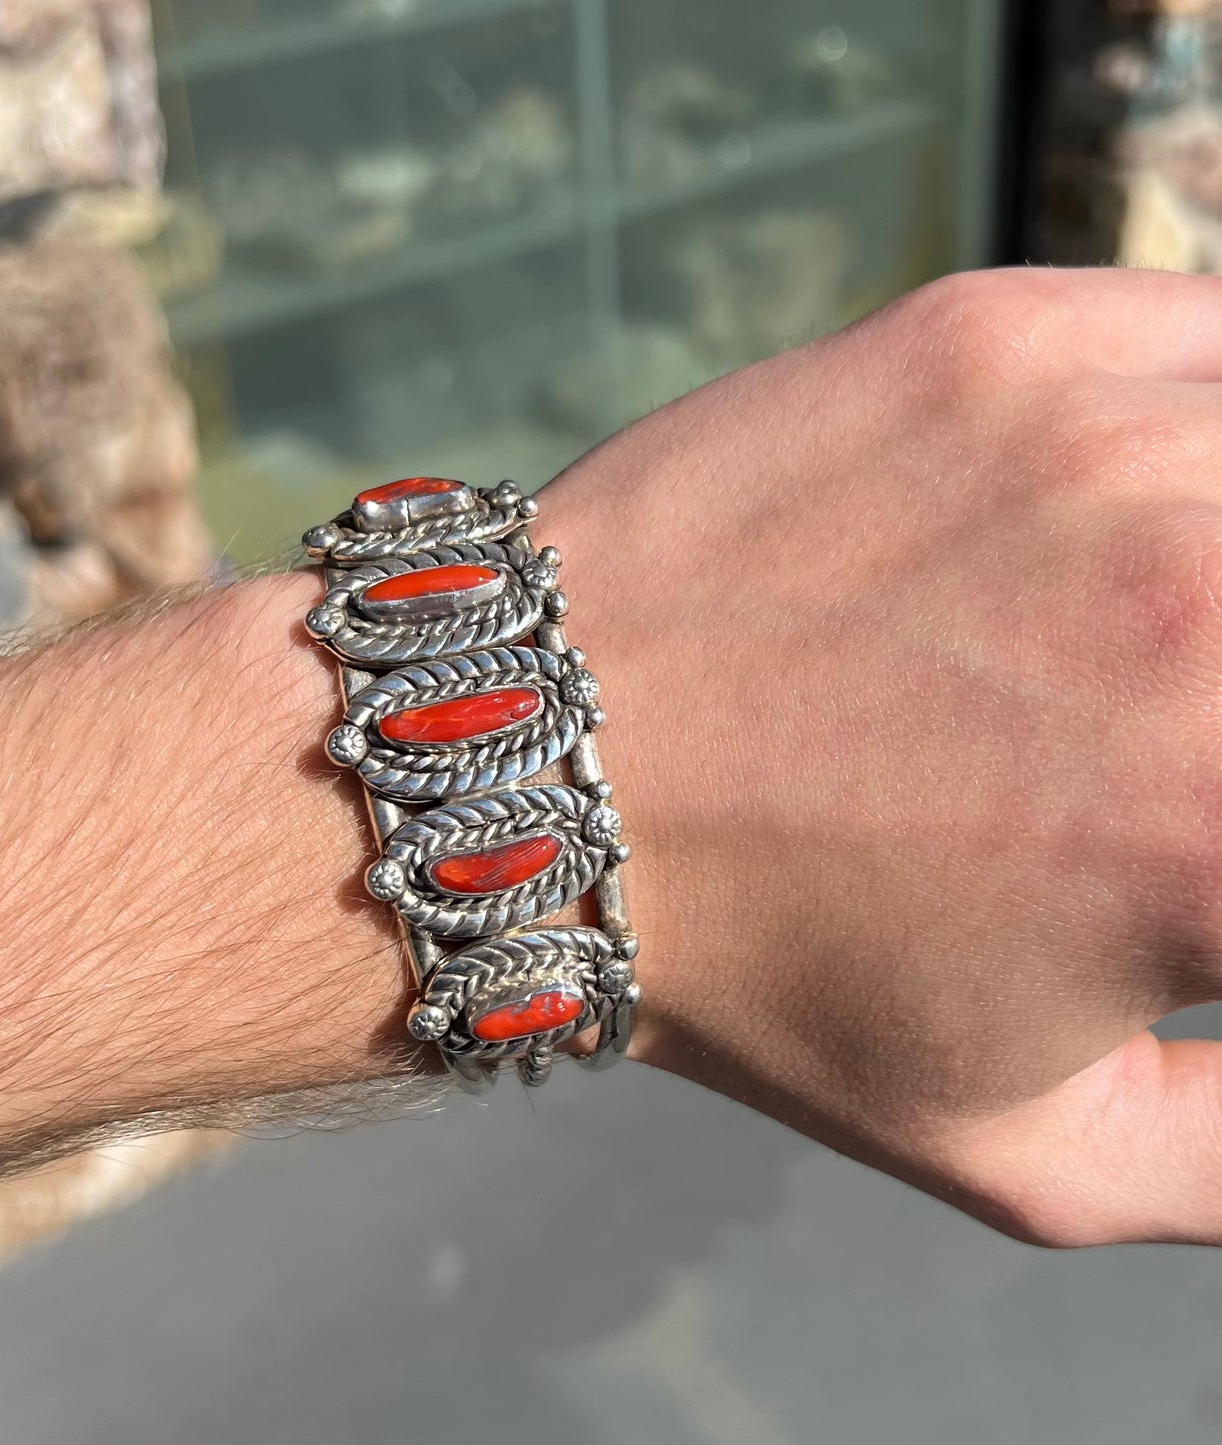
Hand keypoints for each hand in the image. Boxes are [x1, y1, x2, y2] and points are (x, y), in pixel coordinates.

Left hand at [544, 268, 1221, 1246]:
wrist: (537, 772)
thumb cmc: (762, 973)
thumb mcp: (1037, 1152)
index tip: (1200, 816)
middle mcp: (1200, 600)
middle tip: (1161, 721)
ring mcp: (1100, 436)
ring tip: (1138, 630)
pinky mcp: (997, 341)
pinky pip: (1210, 336)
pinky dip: (1207, 423)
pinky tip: (1141, 500)